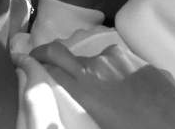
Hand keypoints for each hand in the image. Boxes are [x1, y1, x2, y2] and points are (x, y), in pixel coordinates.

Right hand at [31, 43, 174, 128]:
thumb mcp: (97, 119)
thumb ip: (81, 97)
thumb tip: (76, 90)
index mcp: (85, 81)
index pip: (52, 56)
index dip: (37, 55)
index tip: (29, 59)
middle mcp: (102, 62)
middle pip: (73, 58)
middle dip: (65, 66)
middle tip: (63, 79)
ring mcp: (126, 59)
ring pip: (101, 60)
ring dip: (95, 72)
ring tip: (101, 92)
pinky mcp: (145, 63)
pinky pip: (125, 65)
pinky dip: (119, 75)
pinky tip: (128, 93)